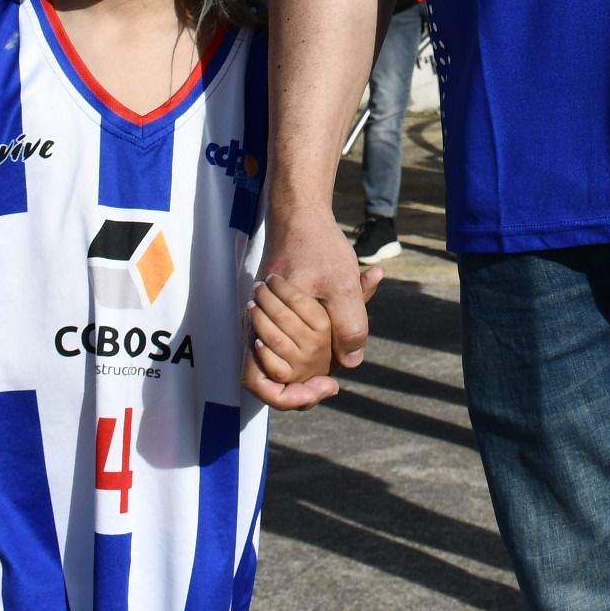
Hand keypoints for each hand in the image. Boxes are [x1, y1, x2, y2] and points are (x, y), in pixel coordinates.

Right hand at [244, 209, 380, 408]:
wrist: (300, 213)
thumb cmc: (318, 245)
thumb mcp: (342, 282)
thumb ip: (349, 323)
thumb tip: (350, 364)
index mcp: (265, 324)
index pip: (263, 383)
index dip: (292, 398)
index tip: (328, 385)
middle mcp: (259, 325)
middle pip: (275, 377)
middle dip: (305, 385)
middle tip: (332, 382)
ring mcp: (265, 319)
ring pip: (283, 361)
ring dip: (310, 367)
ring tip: (335, 367)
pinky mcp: (276, 313)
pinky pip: (292, 340)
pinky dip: (316, 345)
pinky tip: (337, 339)